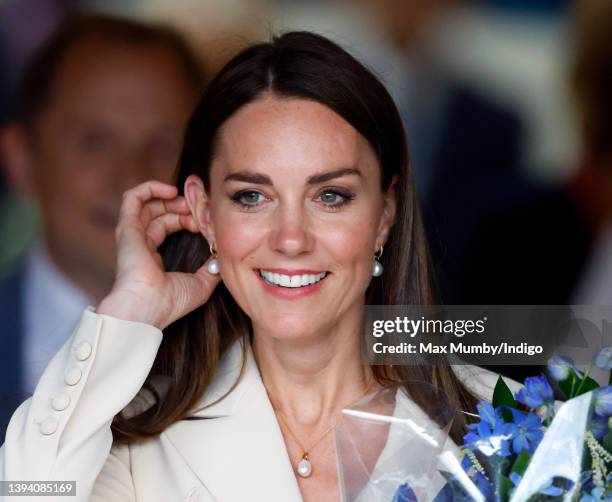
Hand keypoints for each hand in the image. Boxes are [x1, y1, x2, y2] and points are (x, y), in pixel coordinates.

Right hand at [97, 180, 220, 328]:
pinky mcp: (127, 227)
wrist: (147, 308)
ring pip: (147, 204)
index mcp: (153, 257)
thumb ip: (212, 269)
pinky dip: (150, 188)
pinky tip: (170, 190)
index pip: (168, 226)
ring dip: (169, 197)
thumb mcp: (202, 284)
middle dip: (181, 207)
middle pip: (160, 213)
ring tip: (186, 200)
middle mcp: (141, 244)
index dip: (188, 219)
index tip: (205, 222)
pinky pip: (132, 198)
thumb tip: (222, 257)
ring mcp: (133, 235)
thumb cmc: (170, 302)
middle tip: (199, 210)